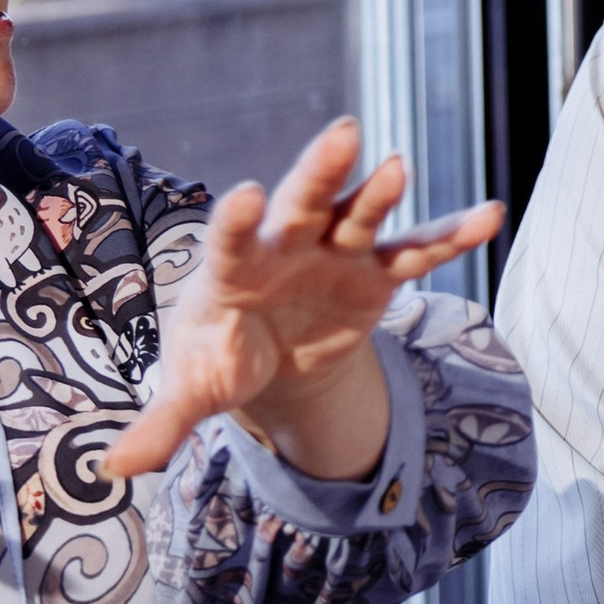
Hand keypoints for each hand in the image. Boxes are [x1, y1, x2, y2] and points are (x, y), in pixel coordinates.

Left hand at [102, 118, 502, 483]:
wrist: (268, 349)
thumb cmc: (219, 356)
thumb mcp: (193, 389)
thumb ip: (163, 421)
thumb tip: (114, 469)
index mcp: (233, 268)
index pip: (233, 237)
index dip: (241, 221)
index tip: (248, 198)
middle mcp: (287, 245)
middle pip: (302, 201)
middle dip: (320, 169)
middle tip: (343, 134)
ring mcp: (335, 252)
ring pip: (360, 213)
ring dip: (379, 191)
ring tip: (398, 167)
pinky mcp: (376, 272)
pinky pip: (417, 251)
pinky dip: (452, 234)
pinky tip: (489, 215)